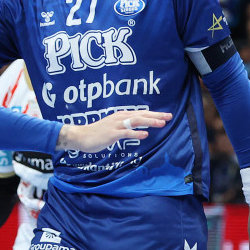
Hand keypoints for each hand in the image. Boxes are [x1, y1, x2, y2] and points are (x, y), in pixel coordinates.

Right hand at [57, 110, 171, 152]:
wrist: (80, 136)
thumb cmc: (97, 133)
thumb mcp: (113, 127)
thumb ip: (125, 127)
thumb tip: (138, 129)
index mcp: (121, 116)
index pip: (141, 113)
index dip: (154, 114)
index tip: (166, 115)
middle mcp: (120, 118)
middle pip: (141, 114)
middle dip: (156, 115)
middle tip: (169, 116)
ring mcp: (115, 125)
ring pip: (135, 121)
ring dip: (149, 122)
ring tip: (161, 123)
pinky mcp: (111, 134)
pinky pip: (126, 133)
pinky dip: (136, 133)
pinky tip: (145, 135)